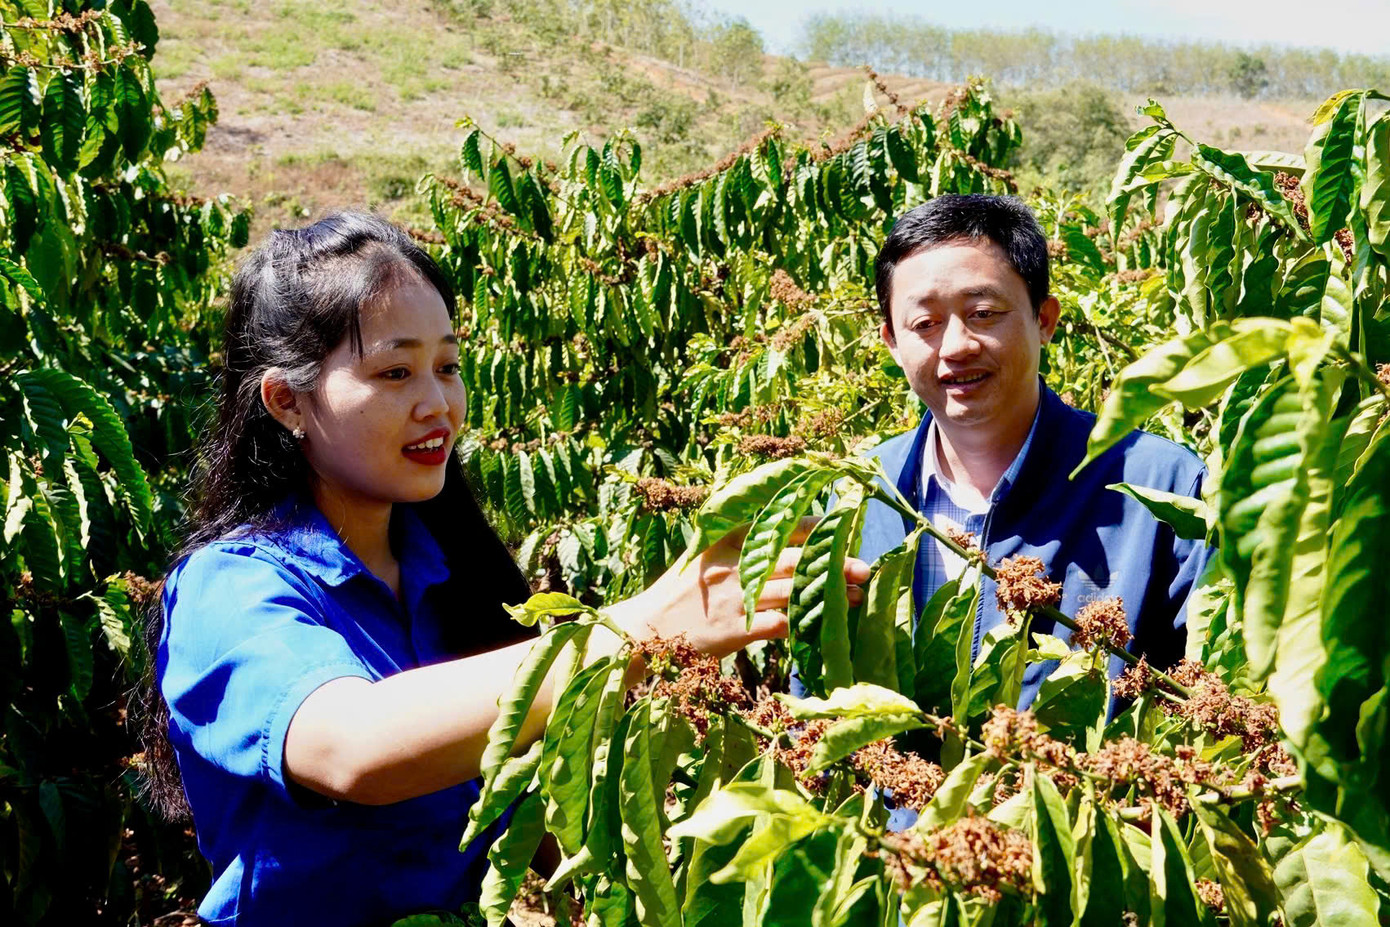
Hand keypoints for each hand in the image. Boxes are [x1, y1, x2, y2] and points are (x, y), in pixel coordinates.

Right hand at [610, 515, 871, 658]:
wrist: (646, 630)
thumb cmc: (680, 593)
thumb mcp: (704, 555)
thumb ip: (738, 543)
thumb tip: (785, 533)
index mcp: (727, 538)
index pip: (779, 526)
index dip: (815, 528)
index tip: (842, 529)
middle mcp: (733, 563)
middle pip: (793, 558)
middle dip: (832, 562)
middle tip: (863, 567)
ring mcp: (734, 596)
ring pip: (793, 591)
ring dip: (827, 595)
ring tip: (853, 597)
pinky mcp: (736, 628)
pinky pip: (781, 624)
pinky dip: (806, 623)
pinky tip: (825, 624)